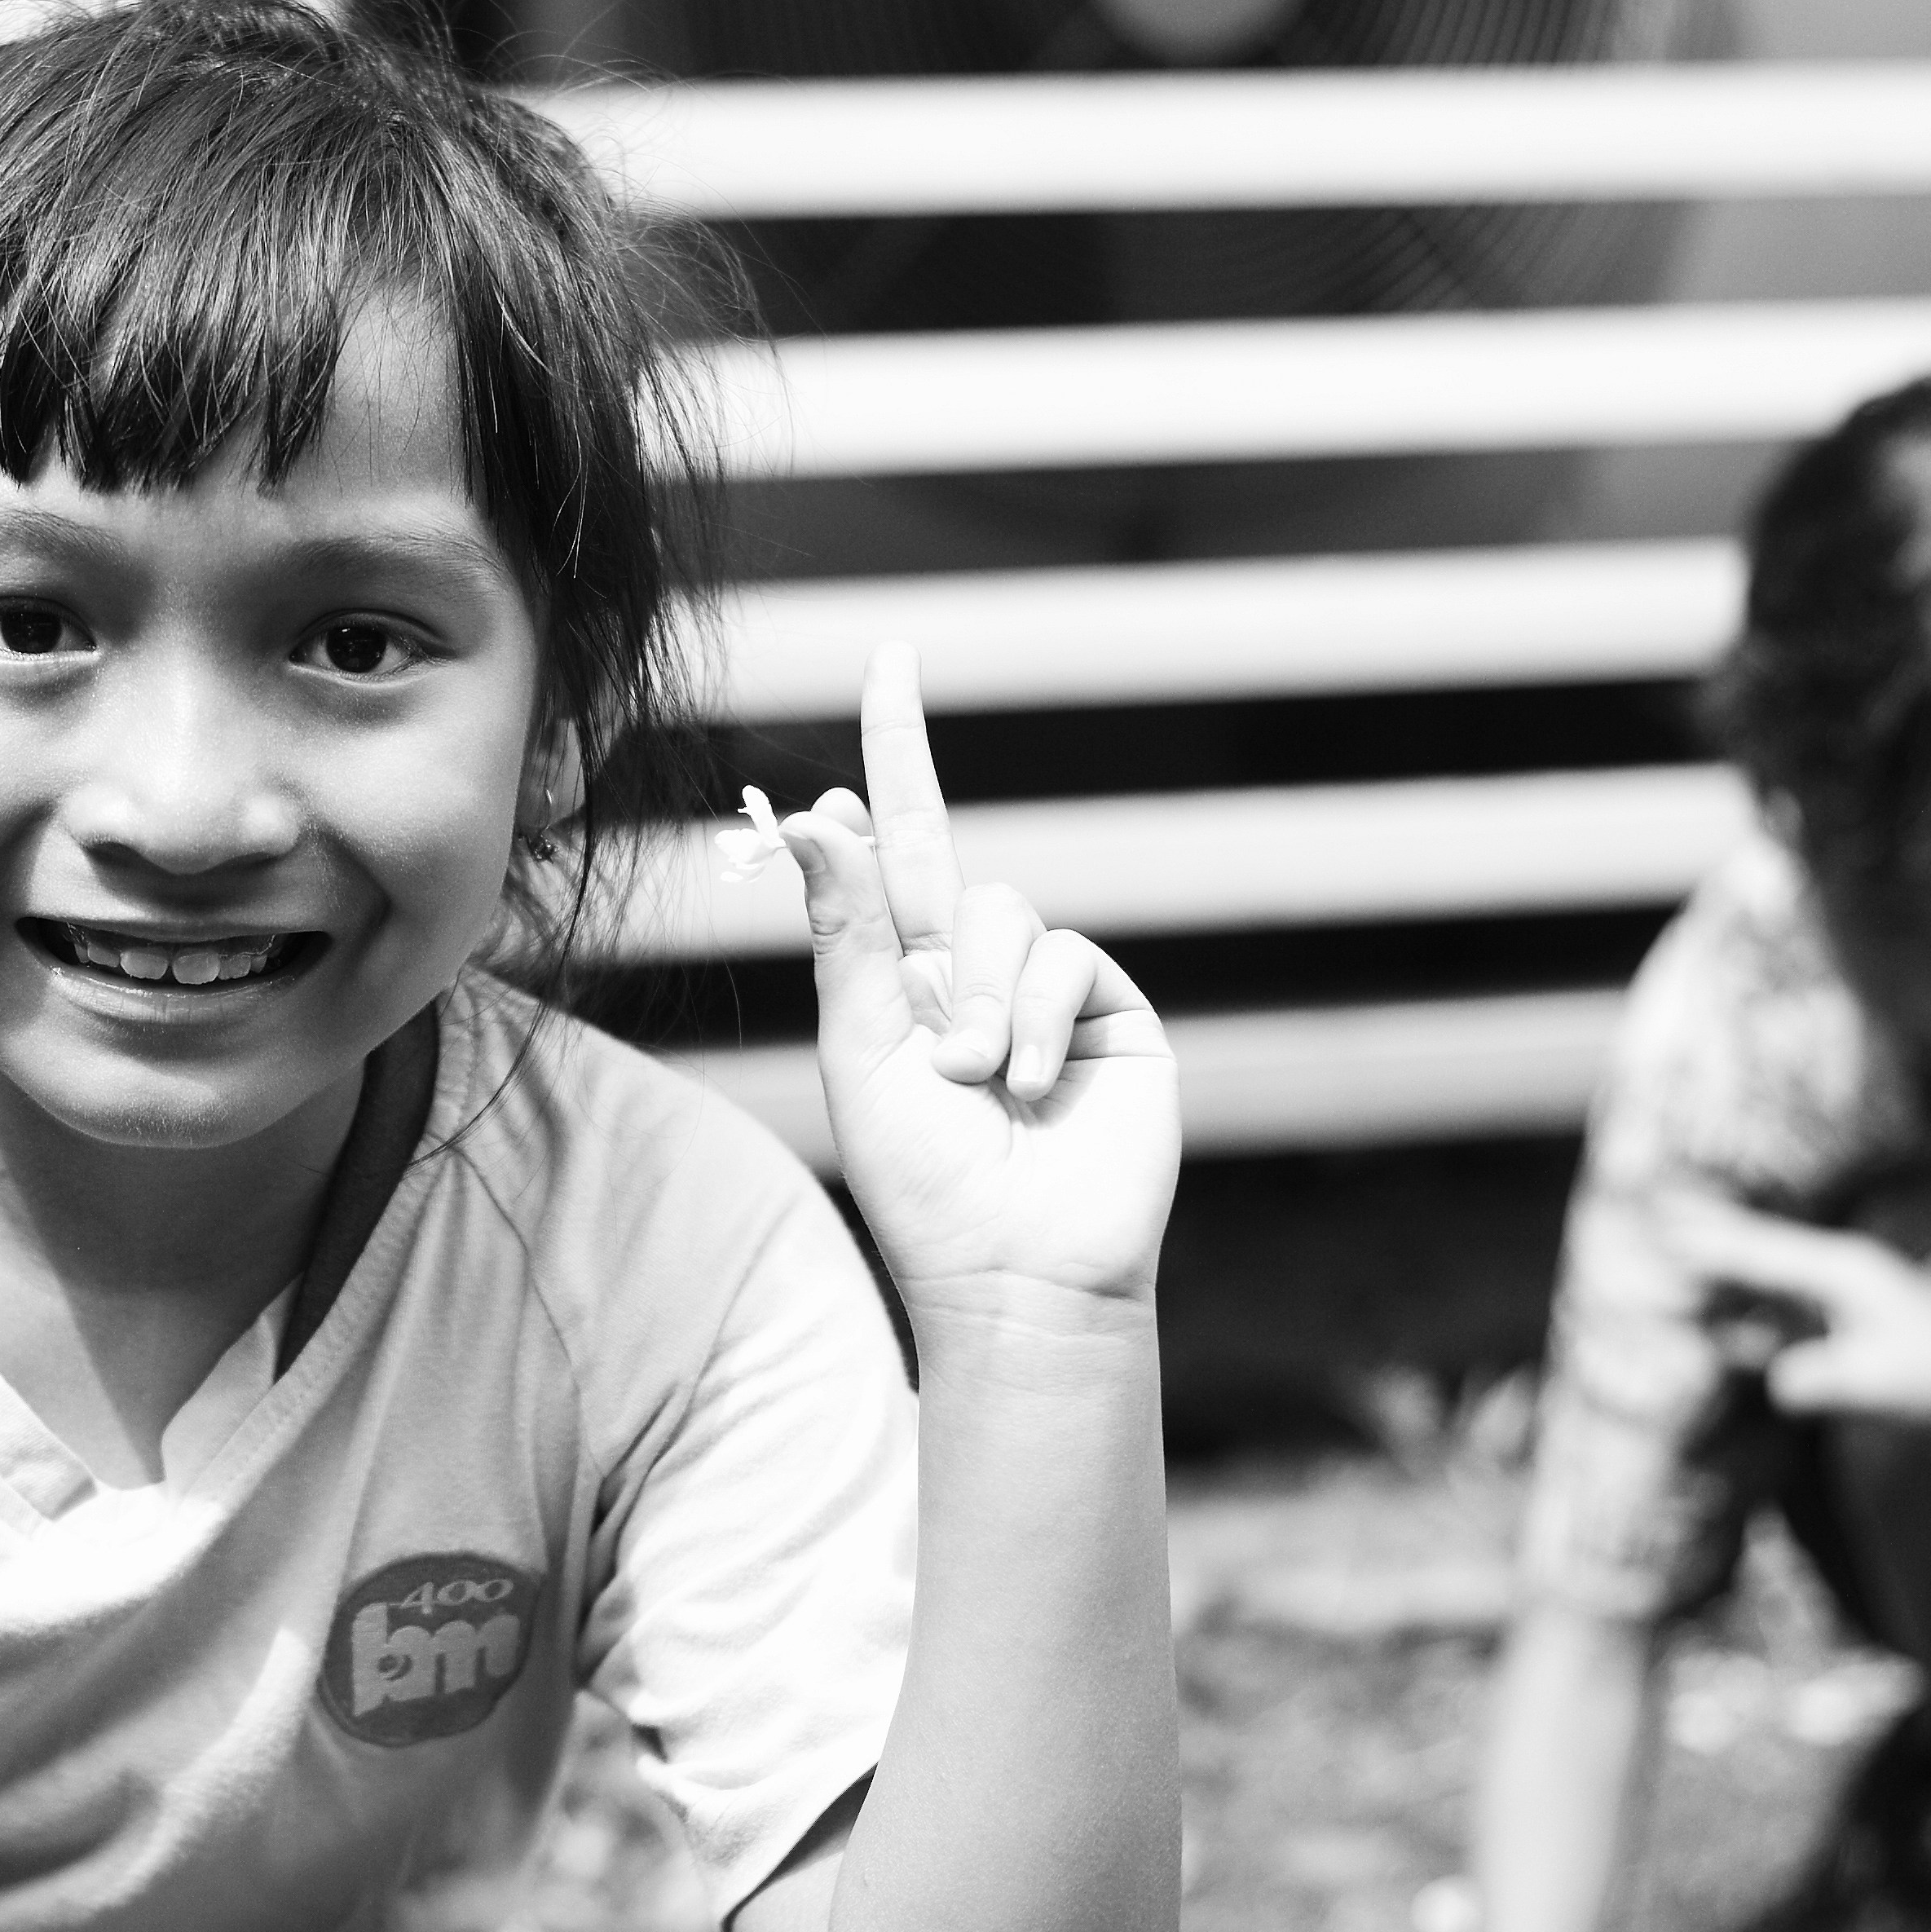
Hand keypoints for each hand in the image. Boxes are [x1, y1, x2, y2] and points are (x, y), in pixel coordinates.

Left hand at [766, 646, 1177, 1322]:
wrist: (1015, 1273)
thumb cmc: (922, 1181)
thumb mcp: (863, 1049)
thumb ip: (846, 931)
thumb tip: (816, 817)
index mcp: (905, 972)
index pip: (899, 839)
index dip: (898, 750)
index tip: (895, 658)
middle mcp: (978, 967)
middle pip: (953, 867)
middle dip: (933, 921)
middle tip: (941, 1063)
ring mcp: (1051, 987)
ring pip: (1008, 914)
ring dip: (984, 1005)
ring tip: (980, 1087)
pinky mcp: (1114, 1011)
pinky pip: (1068, 958)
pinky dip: (1040, 1023)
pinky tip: (1035, 1090)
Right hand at [1654, 1195, 1930, 1420]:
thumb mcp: (1878, 1383)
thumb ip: (1818, 1380)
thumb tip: (1776, 1382)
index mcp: (1839, 1272)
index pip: (1754, 1252)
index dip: (1701, 1242)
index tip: (1653, 1225)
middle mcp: (1839, 1274)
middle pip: (1757, 1247)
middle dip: (1707, 1232)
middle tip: (1655, 1208)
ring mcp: (1847, 1299)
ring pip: (1769, 1278)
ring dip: (1726, 1270)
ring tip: (1678, 1254)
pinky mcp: (1855, 1327)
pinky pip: (1788, 1312)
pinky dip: (1752, 1310)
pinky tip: (1730, 1324)